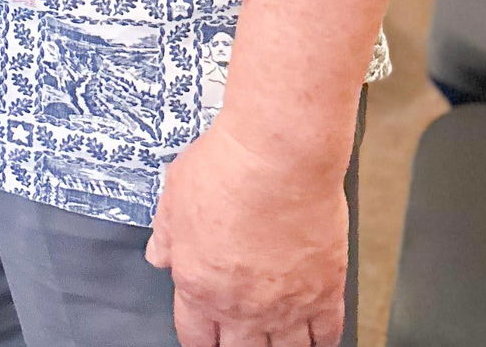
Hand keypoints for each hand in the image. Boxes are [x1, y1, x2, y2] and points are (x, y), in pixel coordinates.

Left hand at [146, 118, 347, 346]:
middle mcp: (241, 306)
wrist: (278, 157)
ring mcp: (285, 305)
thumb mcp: (174, 195)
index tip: (205, 334)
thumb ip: (165, 234)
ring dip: (278, 345)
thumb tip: (159, 254)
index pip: (194, 337)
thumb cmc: (227, 169)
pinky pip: (326, 336)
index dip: (199, 338)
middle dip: (236, 344)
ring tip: (275, 335)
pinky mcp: (324, 292)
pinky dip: (319, 340)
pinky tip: (313, 334)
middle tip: (240, 334)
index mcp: (199, 285)